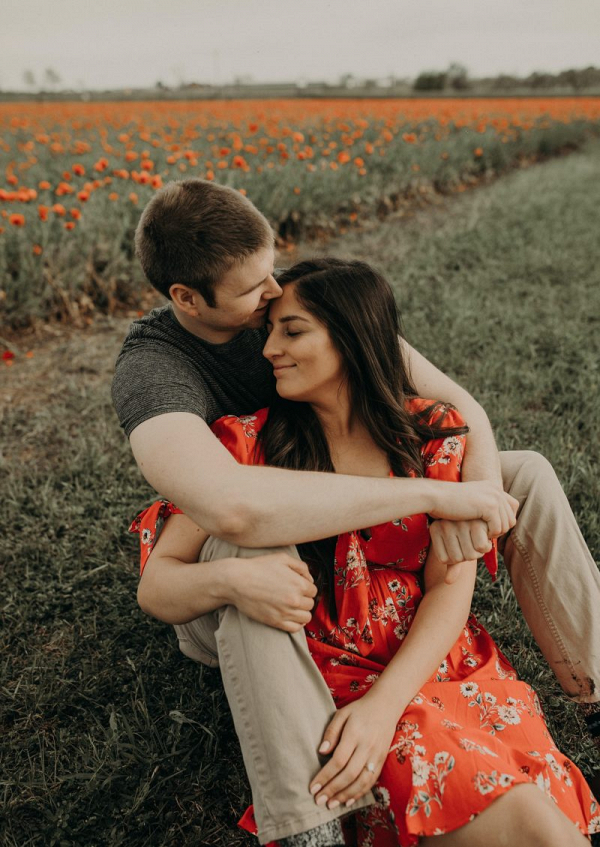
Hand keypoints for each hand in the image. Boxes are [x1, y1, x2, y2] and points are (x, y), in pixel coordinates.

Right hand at [229, 553, 316, 632]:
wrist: (237, 580)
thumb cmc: (258, 567)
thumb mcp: (282, 558)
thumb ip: (301, 567)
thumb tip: (310, 579)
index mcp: (299, 584)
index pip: (313, 591)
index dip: (306, 588)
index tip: (298, 587)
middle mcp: (295, 600)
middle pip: (310, 604)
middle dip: (304, 599)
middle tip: (294, 595)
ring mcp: (285, 612)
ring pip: (306, 618)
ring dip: (301, 612)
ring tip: (292, 606)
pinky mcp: (276, 622)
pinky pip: (295, 628)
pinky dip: (296, 624)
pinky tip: (290, 616)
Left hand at [309, 692, 398, 808]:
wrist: (386, 706)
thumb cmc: (360, 709)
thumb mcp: (342, 713)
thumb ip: (331, 732)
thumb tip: (321, 752)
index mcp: (355, 733)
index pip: (338, 760)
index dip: (325, 776)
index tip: (313, 787)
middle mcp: (367, 746)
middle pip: (349, 774)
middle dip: (333, 790)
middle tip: (319, 801)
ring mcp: (376, 755)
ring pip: (361, 781)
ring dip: (346, 795)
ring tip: (331, 804)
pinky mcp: (382, 760)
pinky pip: (371, 781)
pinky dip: (359, 793)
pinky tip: (348, 800)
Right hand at [429, 481, 517, 538]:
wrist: (435, 497)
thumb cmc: (448, 503)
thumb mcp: (472, 501)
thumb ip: (485, 505)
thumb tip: (499, 517)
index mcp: (493, 486)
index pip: (512, 507)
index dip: (503, 521)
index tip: (488, 527)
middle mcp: (496, 489)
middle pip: (510, 518)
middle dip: (499, 529)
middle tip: (483, 533)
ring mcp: (494, 497)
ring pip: (506, 525)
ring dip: (494, 533)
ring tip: (479, 533)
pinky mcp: (489, 506)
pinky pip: (498, 528)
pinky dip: (488, 534)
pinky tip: (476, 532)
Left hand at [429, 519, 491, 567]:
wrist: (482, 514)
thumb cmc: (467, 533)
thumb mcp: (456, 546)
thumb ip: (452, 564)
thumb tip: (448, 581)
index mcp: (435, 529)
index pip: (444, 560)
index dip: (456, 558)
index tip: (460, 544)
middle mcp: (444, 524)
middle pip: (458, 558)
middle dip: (469, 554)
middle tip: (471, 540)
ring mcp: (459, 522)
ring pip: (470, 555)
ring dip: (478, 551)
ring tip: (477, 537)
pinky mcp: (475, 522)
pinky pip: (481, 547)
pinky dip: (486, 546)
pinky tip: (485, 535)